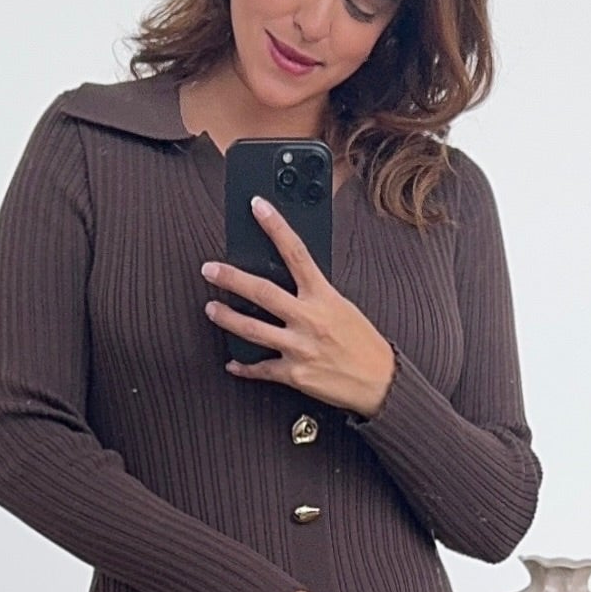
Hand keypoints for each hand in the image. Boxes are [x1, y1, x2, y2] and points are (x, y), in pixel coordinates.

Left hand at [203, 201, 395, 416]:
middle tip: (210, 269)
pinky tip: (232, 363)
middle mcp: (309, 319)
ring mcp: (299, 347)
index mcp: (324, 298)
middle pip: (262, 292)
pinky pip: (260, 368)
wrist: (380, 383)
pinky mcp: (294, 373)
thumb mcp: (343, 308)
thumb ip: (316, 295)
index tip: (258, 207)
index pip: (297, 253)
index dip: (276, 227)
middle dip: (231, 279)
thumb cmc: (365, 345)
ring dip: (226, 318)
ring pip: (252, 329)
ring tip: (211, 309)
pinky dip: (243, 366)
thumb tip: (289, 281)